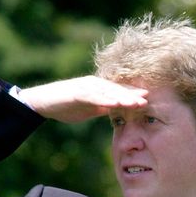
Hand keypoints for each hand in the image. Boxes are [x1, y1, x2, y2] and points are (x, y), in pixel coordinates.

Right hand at [18, 76, 147, 122]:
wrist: (44, 103)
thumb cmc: (68, 106)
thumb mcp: (91, 108)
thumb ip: (105, 107)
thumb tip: (119, 112)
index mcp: (100, 88)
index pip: (120, 92)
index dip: (134, 95)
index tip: (151, 101)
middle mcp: (95, 84)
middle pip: (118, 90)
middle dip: (133, 95)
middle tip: (149, 100)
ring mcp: (86, 87)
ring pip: (108, 92)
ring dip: (123, 97)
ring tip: (137, 102)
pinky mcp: (77, 92)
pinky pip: (93, 96)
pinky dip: (105, 100)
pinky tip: (115, 104)